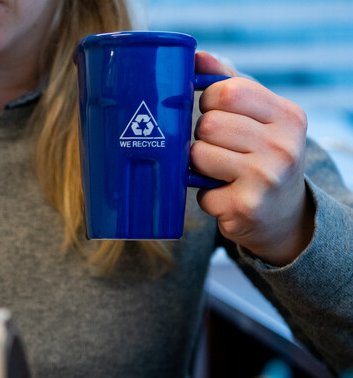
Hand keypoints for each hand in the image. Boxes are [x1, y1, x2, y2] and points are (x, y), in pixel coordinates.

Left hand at [191, 52, 313, 265]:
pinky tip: (224, 195)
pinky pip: (199, 191)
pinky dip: (204, 195)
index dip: (208, 100)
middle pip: (208, 124)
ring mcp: (266, 179)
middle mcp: (283, 146)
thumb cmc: (261, 156)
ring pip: (199, 155)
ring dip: (198, 165)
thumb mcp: (258, 117)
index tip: (213, 112)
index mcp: (288, 116)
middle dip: (202, 135)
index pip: (229, 91)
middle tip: (217, 147)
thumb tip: (195, 55)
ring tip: (218, 171)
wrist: (283, 215)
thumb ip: (228, 83)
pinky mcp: (246, 207)